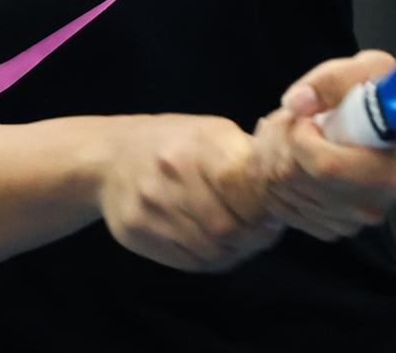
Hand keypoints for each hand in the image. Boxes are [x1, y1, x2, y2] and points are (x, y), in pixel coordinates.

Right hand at [97, 114, 284, 271]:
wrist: (109, 158)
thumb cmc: (173, 143)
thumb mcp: (210, 133)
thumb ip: (246, 158)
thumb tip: (286, 191)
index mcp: (195, 145)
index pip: (241, 186)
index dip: (263, 207)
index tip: (273, 212)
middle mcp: (170, 176)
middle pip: (228, 226)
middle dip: (254, 236)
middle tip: (263, 232)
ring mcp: (151, 207)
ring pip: (210, 249)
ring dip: (236, 251)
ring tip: (242, 240)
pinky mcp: (137, 233)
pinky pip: (188, 261)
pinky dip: (212, 260)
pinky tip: (218, 246)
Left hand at [254, 51, 395, 240]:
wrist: (390, 127)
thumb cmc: (381, 96)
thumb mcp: (369, 70)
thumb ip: (332, 81)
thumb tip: (297, 103)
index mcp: (391, 173)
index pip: (324, 166)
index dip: (299, 134)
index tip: (308, 114)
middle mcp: (370, 206)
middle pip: (291, 177)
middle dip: (278, 138)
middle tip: (291, 117)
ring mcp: (347, 222)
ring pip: (276, 190)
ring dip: (269, 153)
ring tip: (288, 130)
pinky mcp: (327, 228)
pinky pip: (277, 204)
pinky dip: (269, 176)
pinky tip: (286, 153)